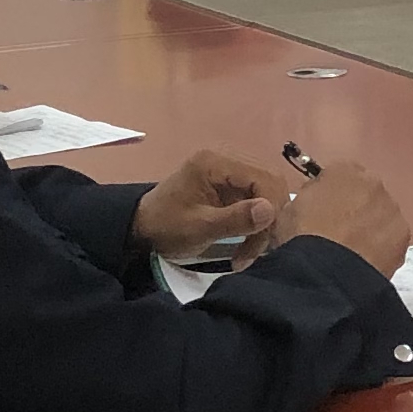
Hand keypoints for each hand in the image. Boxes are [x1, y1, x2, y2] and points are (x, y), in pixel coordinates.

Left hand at [137, 149, 283, 261]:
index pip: (263, 179)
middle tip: (259, 250)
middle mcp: (225, 160)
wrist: (140, 229)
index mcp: (215, 163)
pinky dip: (257, 222)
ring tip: (250, 251)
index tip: (263, 242)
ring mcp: (228, 173)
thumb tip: (271, 210)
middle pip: (269, 184)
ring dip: (265, 223)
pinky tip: (249, 242)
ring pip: (266, 193)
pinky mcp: (229, 187)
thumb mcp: (199, 228)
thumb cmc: (166, 227)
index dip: (272, 209)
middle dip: (270, 219)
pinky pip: (255, 200)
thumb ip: (235, 219)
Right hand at [279, 158, 412, 275]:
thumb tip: (318, 201)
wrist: (325, 271)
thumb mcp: (290, 208)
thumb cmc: (301, 236)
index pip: (340, 174)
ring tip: (353, 251)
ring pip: (382, 215)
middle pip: (366, 193)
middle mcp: (373, 183)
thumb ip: (310, 196)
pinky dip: (382, 248)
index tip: (323, 210)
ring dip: (371, 227)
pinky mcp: (403, 237)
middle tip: (339, 232)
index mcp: (344, 170)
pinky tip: (365, 262)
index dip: (331, 193)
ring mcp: (392, 209)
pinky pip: (391, 239)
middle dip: (356, 208)